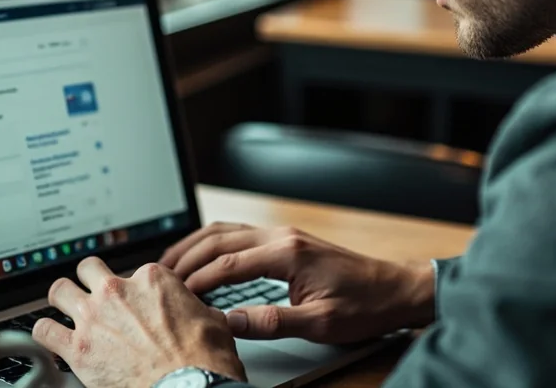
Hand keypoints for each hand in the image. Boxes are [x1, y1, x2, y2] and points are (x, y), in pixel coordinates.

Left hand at [33, 257, 245, 387]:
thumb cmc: (203, 359)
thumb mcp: (212, 320)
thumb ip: (195, 309)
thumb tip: (199, 313)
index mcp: (152, 280)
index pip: (134, 271)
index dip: (135, 289)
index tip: (136, 303)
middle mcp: (118, 292)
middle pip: (89, 269)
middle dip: (91, 281)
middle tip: (95, 295)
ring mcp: (94, 318)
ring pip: (59, 290)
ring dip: (62, 299)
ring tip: (65, 310)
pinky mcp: (77, 349)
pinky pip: (43, 331)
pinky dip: (44, 333)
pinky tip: (51, 339)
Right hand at [161, 223, 434, 342]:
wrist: (396, 290)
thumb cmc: (365, 306)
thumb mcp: (320, 324)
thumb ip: (273, 322)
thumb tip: (231, 323)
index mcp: (288, 253)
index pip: (227, 264)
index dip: (196, 281)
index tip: (174, 298)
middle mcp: (282, 236)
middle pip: (219, 239)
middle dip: (185, 258)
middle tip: (158, 279)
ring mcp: (285, 234)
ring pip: (227, 231)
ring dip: (196, 246)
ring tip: (170, 266)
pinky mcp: (288, 240)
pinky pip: (240, 235)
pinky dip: (215, 244)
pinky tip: (203, 257)